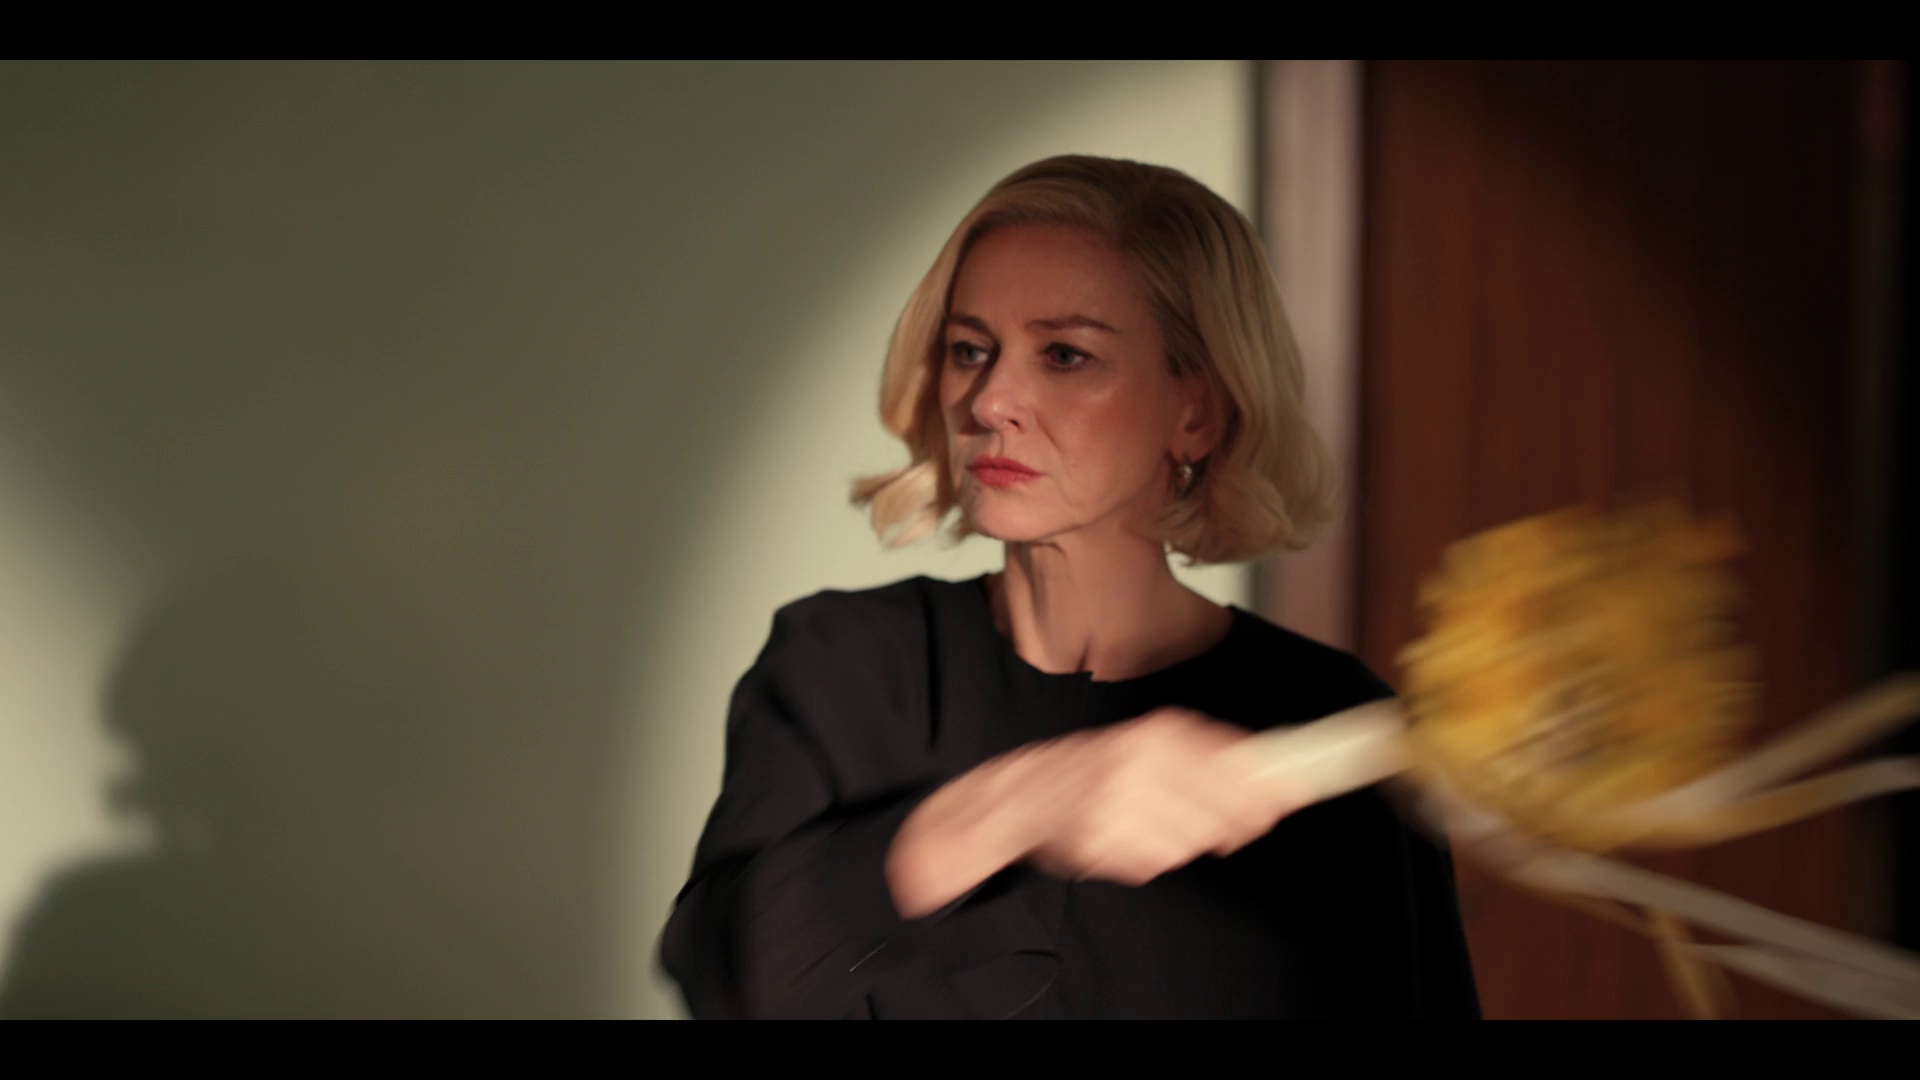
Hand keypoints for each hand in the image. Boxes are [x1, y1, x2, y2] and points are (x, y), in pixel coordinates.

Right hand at [1017, 707, 1293, 885]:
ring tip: (1149, 822)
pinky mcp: (1108, 842)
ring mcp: (1124, 804)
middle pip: (1220, 810)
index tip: (1292, 796)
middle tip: (1219, 825)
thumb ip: (1206, 756)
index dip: (1266, 787)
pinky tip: (1127, 837)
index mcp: (1158, 734)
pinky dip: (1150, 857)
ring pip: (1191, 841)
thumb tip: (1269, 780)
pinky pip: (1157, 862)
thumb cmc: (1096, 768)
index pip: (1232, 764)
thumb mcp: (1148, 743)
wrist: (1026, 794)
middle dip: (1229, 823)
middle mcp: (1143, 763)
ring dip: (1181, 840)